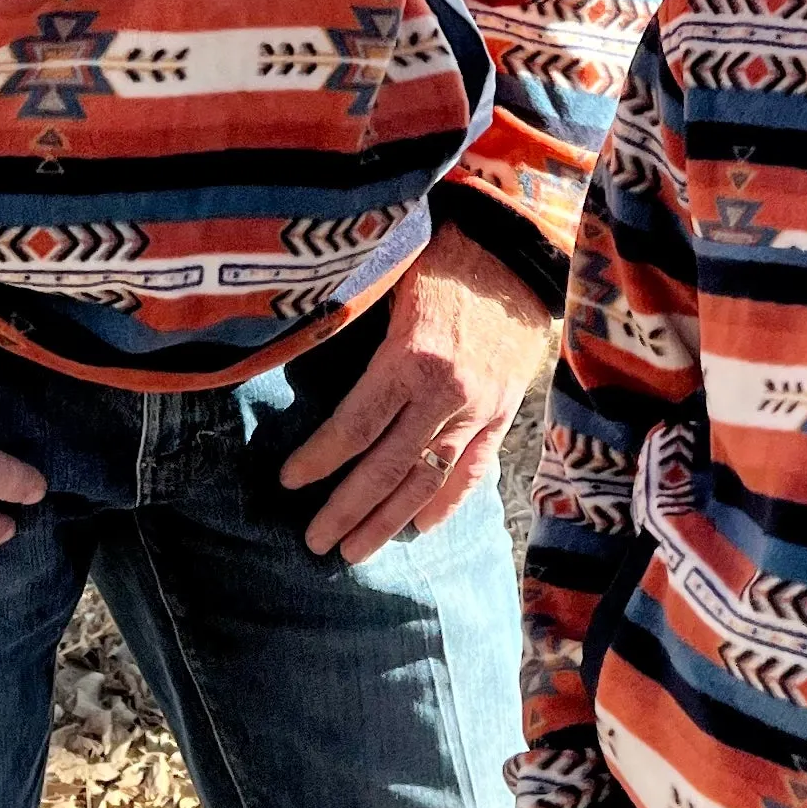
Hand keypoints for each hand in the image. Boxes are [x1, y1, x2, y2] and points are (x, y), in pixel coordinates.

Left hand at [275, 225, 552, 558]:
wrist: (518, 256)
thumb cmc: (441, 259)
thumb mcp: (388, 281)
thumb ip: (352, 325)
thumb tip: (293, 348)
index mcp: (411, 357)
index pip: (357, 426)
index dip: (320, 459)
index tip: (288, 482)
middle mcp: (447, 394)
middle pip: (390, 467)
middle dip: (348, 510)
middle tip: (314, 543)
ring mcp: (480, 410)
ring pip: (430, 479)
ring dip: (390, 521)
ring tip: (355, 551)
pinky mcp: (503, 415)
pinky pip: (474, 470)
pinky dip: (447, 503)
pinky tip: (420, 527)